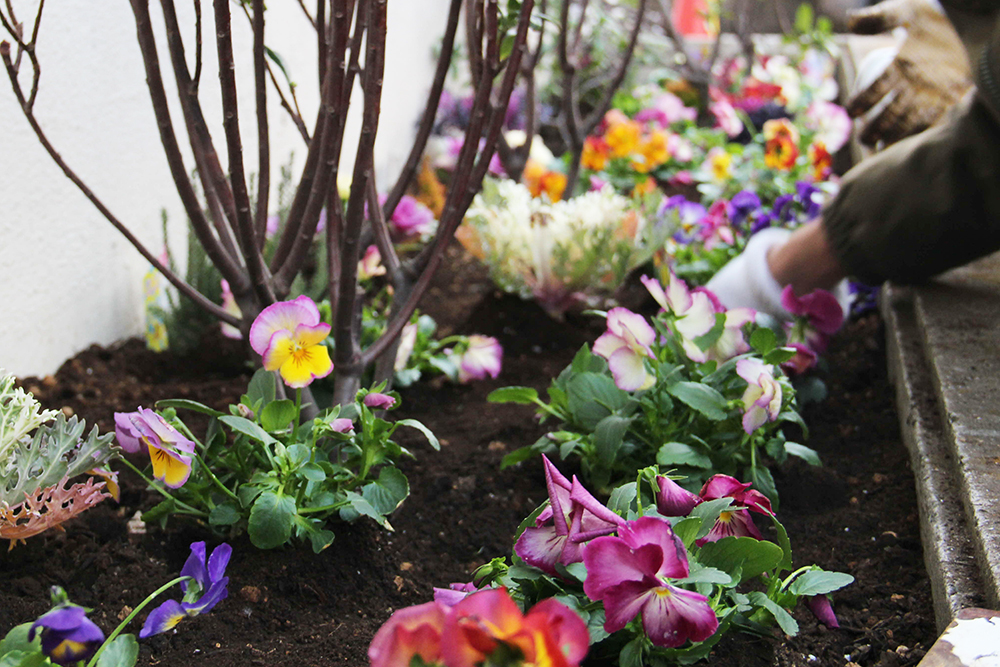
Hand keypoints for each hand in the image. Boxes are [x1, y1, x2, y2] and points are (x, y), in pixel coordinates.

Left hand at [847, 0, 972, 145]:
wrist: (975, 27)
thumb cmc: (935, 22)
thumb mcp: (906, 11)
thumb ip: (876, 18)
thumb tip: (849, 22)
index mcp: (903, 64)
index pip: (876, 87)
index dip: (861, 101)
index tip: (851, 111)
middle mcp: (919, 83)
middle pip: (891, 113)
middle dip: (875, 129)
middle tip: (864, 138)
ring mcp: (936, 96)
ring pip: (911, 124)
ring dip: (893, 139)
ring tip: (880, 147)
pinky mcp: (952, 103)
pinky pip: (934, 126)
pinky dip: (920, 139)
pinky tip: (909, 148)